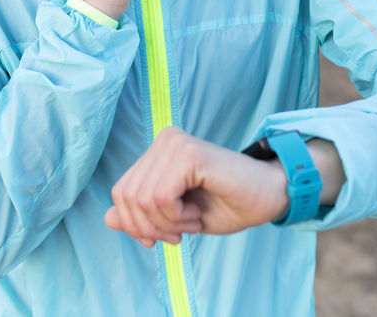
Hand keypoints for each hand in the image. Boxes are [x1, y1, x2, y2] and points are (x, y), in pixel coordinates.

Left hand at [104, 127, 289, 247]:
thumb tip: (107, 218)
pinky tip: (196, 214)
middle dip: (150, 227)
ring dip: (167, 224)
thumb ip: (142, 215)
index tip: (162, 237)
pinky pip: (161, 197)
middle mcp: (163, 140)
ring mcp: (175, 143)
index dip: (135, 224)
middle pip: (127, 196)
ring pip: (143, 199)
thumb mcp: (175, 218)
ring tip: (191, 222)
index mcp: (157, 151)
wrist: (268, 197)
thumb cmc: (226, 204)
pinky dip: (176, 217)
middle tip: (179, 233)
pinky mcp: (189, 153)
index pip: (120, 191)